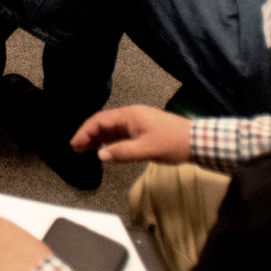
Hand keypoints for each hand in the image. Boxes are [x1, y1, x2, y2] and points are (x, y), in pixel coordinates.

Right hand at [71, 105, 191, 163]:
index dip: (85, 132)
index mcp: (129, 116)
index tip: (74, 144)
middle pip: (103, 122)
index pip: (100, 121)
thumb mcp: (145, 149)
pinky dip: (110, 141)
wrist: (196, 141)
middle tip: (77, 148)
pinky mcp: (143, 129)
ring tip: (87, 150)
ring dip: (98, 138)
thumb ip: (121, 152)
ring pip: (112, 128)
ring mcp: (137, 122)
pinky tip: (106, 149)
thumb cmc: (171, 143)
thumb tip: (100, 155)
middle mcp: (130, 116)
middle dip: (89, 134)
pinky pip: (121, 133)